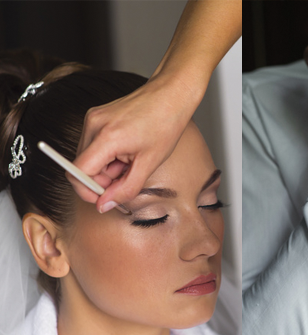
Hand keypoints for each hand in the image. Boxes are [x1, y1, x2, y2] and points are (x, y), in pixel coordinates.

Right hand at [73, 74, 198, 212]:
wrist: (170, 95)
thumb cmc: (165, 126)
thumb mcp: (149, 163)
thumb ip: (125, 188)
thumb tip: (103, 206)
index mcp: (106, 137)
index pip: (77, 172)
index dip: (87, 191)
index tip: (105, 198)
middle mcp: (93, 125)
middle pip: (80, 166)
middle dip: (101, 181)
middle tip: (127, 179)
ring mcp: (93, 118)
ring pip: (87, 158)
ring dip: (105, 169)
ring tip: (131, 163)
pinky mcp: (96, 117)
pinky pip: (93, 146)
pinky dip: (107, 157)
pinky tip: (127, 153)